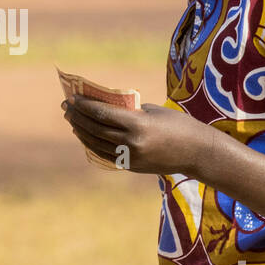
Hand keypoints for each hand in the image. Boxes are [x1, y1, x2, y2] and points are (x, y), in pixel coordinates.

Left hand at [61, 95, 205, 174]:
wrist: (197, 153)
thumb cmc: (178, 124)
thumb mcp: (153, 111)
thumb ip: (129, 111)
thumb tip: (106, 108)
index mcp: (138, 124)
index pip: (102, 113)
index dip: (84, 105)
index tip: (73, 98)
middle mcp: (131, 142)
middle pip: (95, 128)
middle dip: (78, 117)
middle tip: (67, 107)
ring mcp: (130, 157)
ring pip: (96, 143)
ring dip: (81, 131)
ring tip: (72, 120)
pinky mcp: (131, 166)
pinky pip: (105, 154)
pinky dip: (92, 144)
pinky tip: (85, 136)